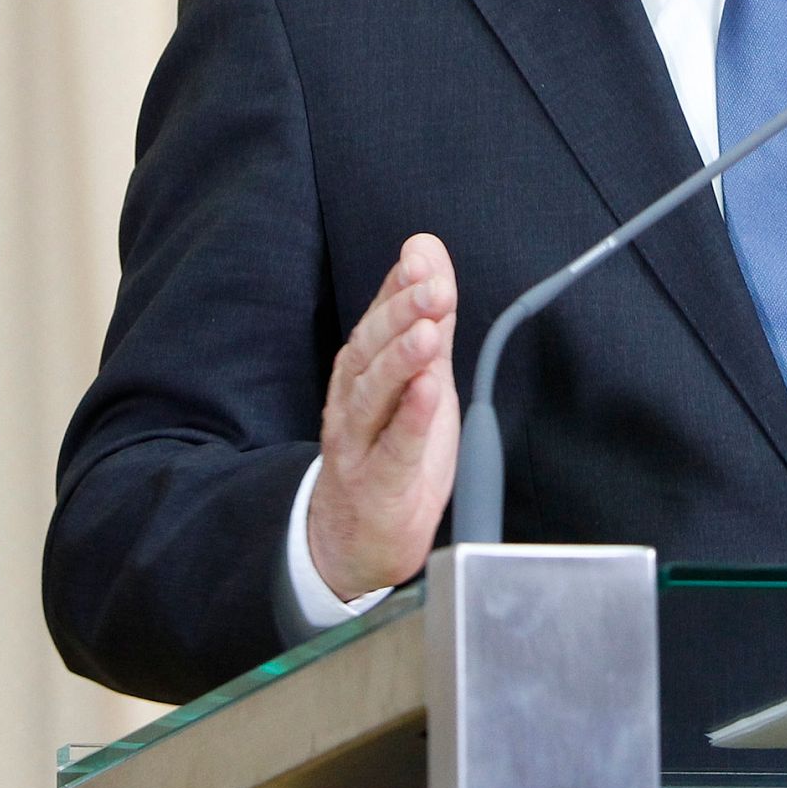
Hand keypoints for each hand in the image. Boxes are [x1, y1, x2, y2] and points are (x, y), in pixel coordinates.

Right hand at [308, 233, 459, 600]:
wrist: (356, 539)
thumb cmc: (390, 448)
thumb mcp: (419, 376)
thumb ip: (425, 316)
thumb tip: (425, 248)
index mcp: (363, 370)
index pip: (378, 319)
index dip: (398, 287)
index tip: (421, 257)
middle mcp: (352, 400)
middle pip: (371, 350)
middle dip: (402, 314)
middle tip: (434, 287)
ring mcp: (358, 444)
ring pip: (372, 396)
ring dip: (401, 360)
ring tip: (429, 332)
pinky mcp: (375, 484)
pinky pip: (392, 449)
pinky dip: (410, 419)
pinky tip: (428, 391)